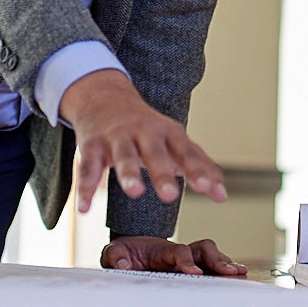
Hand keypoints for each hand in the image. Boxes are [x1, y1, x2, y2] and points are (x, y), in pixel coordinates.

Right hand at [58, 71, 226, 214]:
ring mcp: (116, 137)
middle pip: (154, 152)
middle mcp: (143, 132)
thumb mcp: (174, 141)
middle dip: (162, 173)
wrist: (104, 97)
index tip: (208, 189)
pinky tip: (85, 209)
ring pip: (122, 156)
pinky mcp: (92, 145)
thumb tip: (222, 196)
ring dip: (128, 174)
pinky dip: (86, 189)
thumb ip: (198, 167)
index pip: (185, 151)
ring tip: (135, 192)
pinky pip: (88, 168)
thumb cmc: (146, 128)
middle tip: (171, 196)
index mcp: (167, 132)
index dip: (197, 170)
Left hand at [101, 235, 245, 275]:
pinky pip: (212, 270)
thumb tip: (125, 265)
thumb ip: (116, 257)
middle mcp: (179, 253)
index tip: (194, 274)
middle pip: (205, 250)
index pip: (180, 252)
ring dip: (227, 265)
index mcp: (162, 250)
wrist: (128, 254)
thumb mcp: (113, 253)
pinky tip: (238, 283)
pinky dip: (225, 274)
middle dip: (219, 260)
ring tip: (241, 276)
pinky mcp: (192, 271)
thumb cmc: (123, 254)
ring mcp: (188, 261)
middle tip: (231, 273)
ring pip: (212, 257)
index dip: (187, 262)